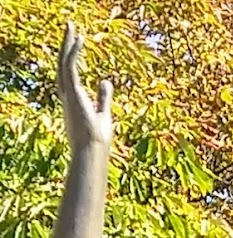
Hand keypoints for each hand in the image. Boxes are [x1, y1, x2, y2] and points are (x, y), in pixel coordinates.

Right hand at [58, 22, 112, 152]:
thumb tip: (105, 80)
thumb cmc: (97, 140)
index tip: (77, 44)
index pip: (69, 78)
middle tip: (70, 31)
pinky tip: (80, 39)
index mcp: (73, 104)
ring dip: (67, 45)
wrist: (91, 152)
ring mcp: (68, 95)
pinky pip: (70, 66)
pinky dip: (74, 52)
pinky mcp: (72, 92)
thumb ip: (103, 98)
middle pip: (63, 68)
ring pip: (64, 64)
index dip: (72, 60)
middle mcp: (67, 98)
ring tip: (72, 27)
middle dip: (66, 49)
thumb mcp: (102, 114)